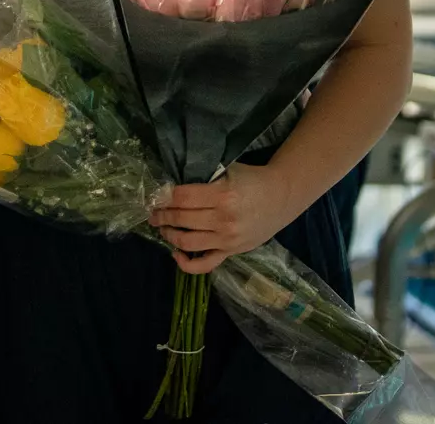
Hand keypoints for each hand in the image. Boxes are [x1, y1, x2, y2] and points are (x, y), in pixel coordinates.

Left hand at [148, 163, 297, 273]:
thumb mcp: (227, 171)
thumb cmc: (252, 179)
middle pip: (181, 219)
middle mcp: (224, 220)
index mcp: (222, 196)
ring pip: (188, 243)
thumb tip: (171, 188)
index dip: (163, 197)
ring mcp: (228, 240)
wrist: (282, 197)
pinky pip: (205, 265)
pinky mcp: (232, 252)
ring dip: (168, 235)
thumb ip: (203, 180)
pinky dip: (186, 263)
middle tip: (152, 212)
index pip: (182, 198)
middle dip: (161, 215)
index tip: (155, 196)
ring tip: (161, 227)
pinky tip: (175, 253)